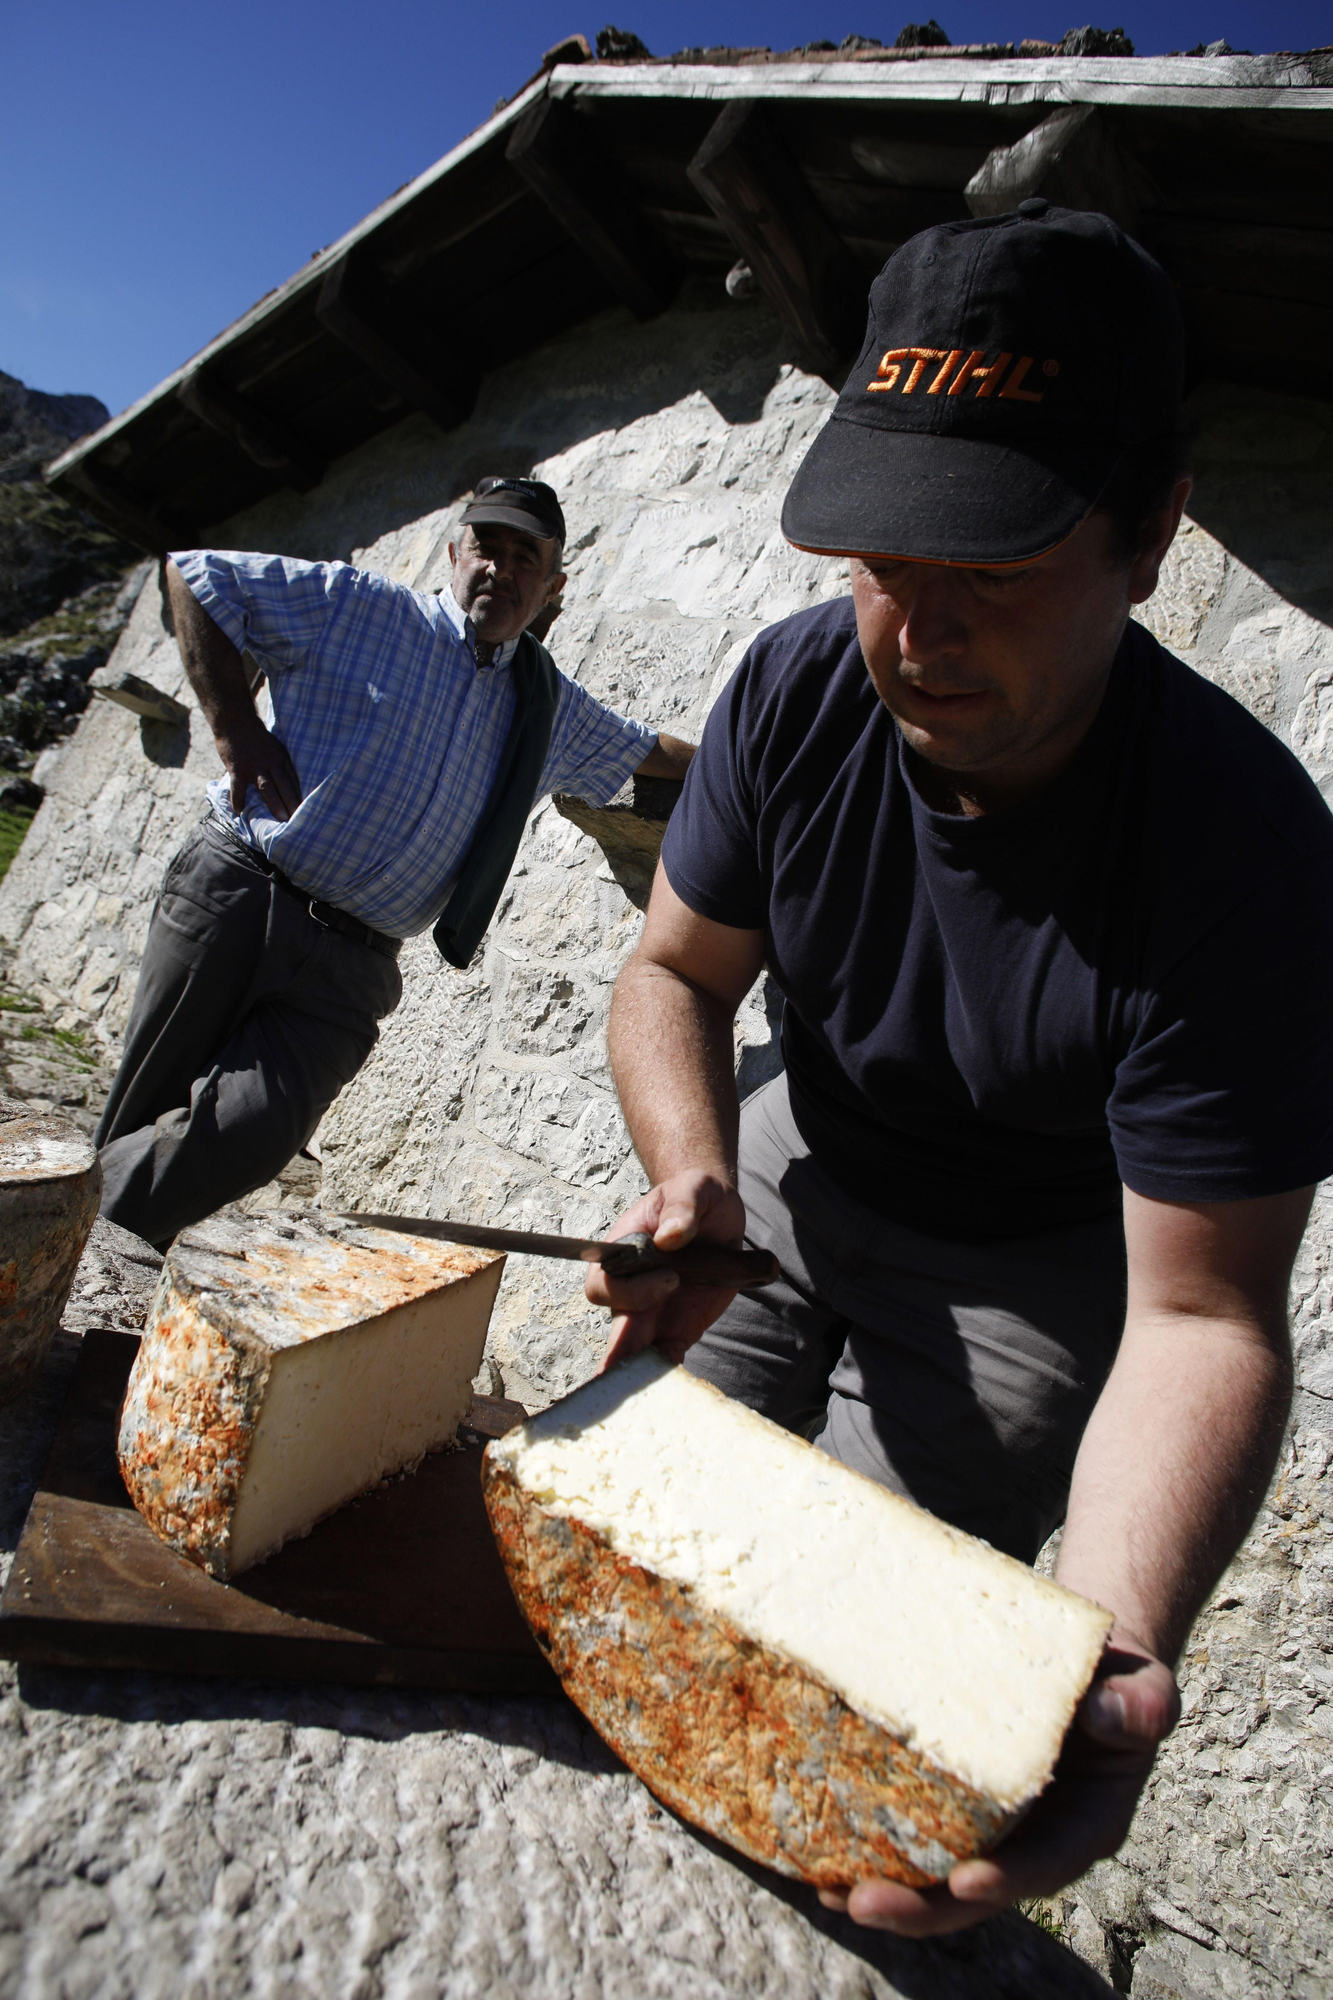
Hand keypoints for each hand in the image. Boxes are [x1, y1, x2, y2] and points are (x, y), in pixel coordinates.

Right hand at [214, 708, 301, 819]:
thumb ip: (281, 763)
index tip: (311, 808)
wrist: (235, 720)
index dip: (302, 793)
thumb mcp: (275, 746)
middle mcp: (270, 761)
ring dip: (275, 803)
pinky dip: (238, 799)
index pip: (294, 778)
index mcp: (281, 757)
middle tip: (301, 819)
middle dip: (292, 802)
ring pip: (266, 787)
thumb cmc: (256, 737)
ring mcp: (253, 765)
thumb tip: (291, 783)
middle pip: (284, 784)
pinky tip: (239, 812)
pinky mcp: (237, 768)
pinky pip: (238, 786)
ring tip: (281, 818)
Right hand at [585, 1170, 746, 1367]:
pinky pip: (666, 1354)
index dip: (631, 1289)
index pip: (605, 1283)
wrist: (715, 1216)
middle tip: (623, 1372)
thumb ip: (681, 1208)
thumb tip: (670, 1236)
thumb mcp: (693, 1190)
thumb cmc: (696, 1196)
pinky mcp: (678, 1328)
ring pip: (634, 1348)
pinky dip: (668, 1371)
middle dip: (618, 1351)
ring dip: (636, 1371)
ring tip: (638, 1399)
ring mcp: (653, 1312)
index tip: (671, 1278)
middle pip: (615, 1325)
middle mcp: (632, 1288)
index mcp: (623, 1253)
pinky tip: (671, 1386)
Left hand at [817, 1632, 1179, 1935]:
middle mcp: (1031, 1843)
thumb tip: (1108, 1712)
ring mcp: (990, 1832)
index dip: (1005, 1880)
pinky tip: (817, 1845)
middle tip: (860, 1902)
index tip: (966, 1882)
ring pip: (935, 1878)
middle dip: (918, 1907)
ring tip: (822, 1888)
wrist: (1087, 1671)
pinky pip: (913, 1835)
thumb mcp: (1143, 1690)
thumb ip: (1138, 1707)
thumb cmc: (1117, 1681)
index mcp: (1082, 1826)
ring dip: (883, 1888)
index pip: (1044, 1864)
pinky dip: (870, 1845)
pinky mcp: (954, 1806)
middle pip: (974, 1893)